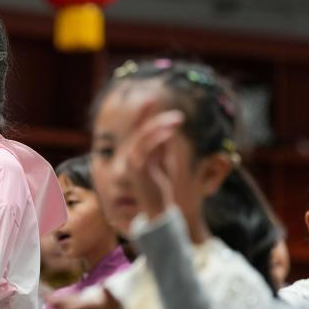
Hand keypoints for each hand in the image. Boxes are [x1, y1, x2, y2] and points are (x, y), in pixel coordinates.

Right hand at [120, 106, 183, 220]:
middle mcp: (130, 155)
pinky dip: (157, 138)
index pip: (137, 128)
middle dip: (156, 118)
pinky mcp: (137, 169)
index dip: (142, 113)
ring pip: (143, 137)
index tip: (150, 99)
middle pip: (141, 129)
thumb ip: (162, 146)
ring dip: (160, 126)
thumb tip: (168, 130)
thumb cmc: (160, 188)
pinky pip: (146, 149)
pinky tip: (170, 132)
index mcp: (136, 152)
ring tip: (178, 120)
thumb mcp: (162, 162)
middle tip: (178, 115)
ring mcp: (132, 161)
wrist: (156, 210)